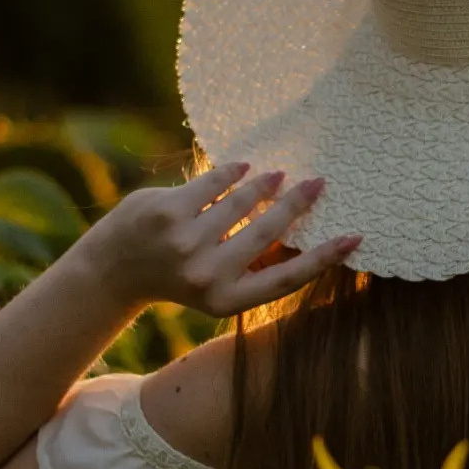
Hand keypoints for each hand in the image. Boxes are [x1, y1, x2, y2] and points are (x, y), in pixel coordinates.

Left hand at [85, 163, 359, 316]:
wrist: (113, 273)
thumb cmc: (176, 277)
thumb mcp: (216, 288)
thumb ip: (251, 268)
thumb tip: (299, 237)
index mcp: (227, 301)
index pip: (287, 278)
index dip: (324, 258)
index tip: (354, 238)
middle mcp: (209, 274)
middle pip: (269, 231)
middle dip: (299, 202)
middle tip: (319, 183)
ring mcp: (186, 242)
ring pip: (242, 202)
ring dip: (266, 184)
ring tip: (278, 175)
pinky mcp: (167, 211)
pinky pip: (212, 182)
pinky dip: (232, 172)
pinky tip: (244, 167)